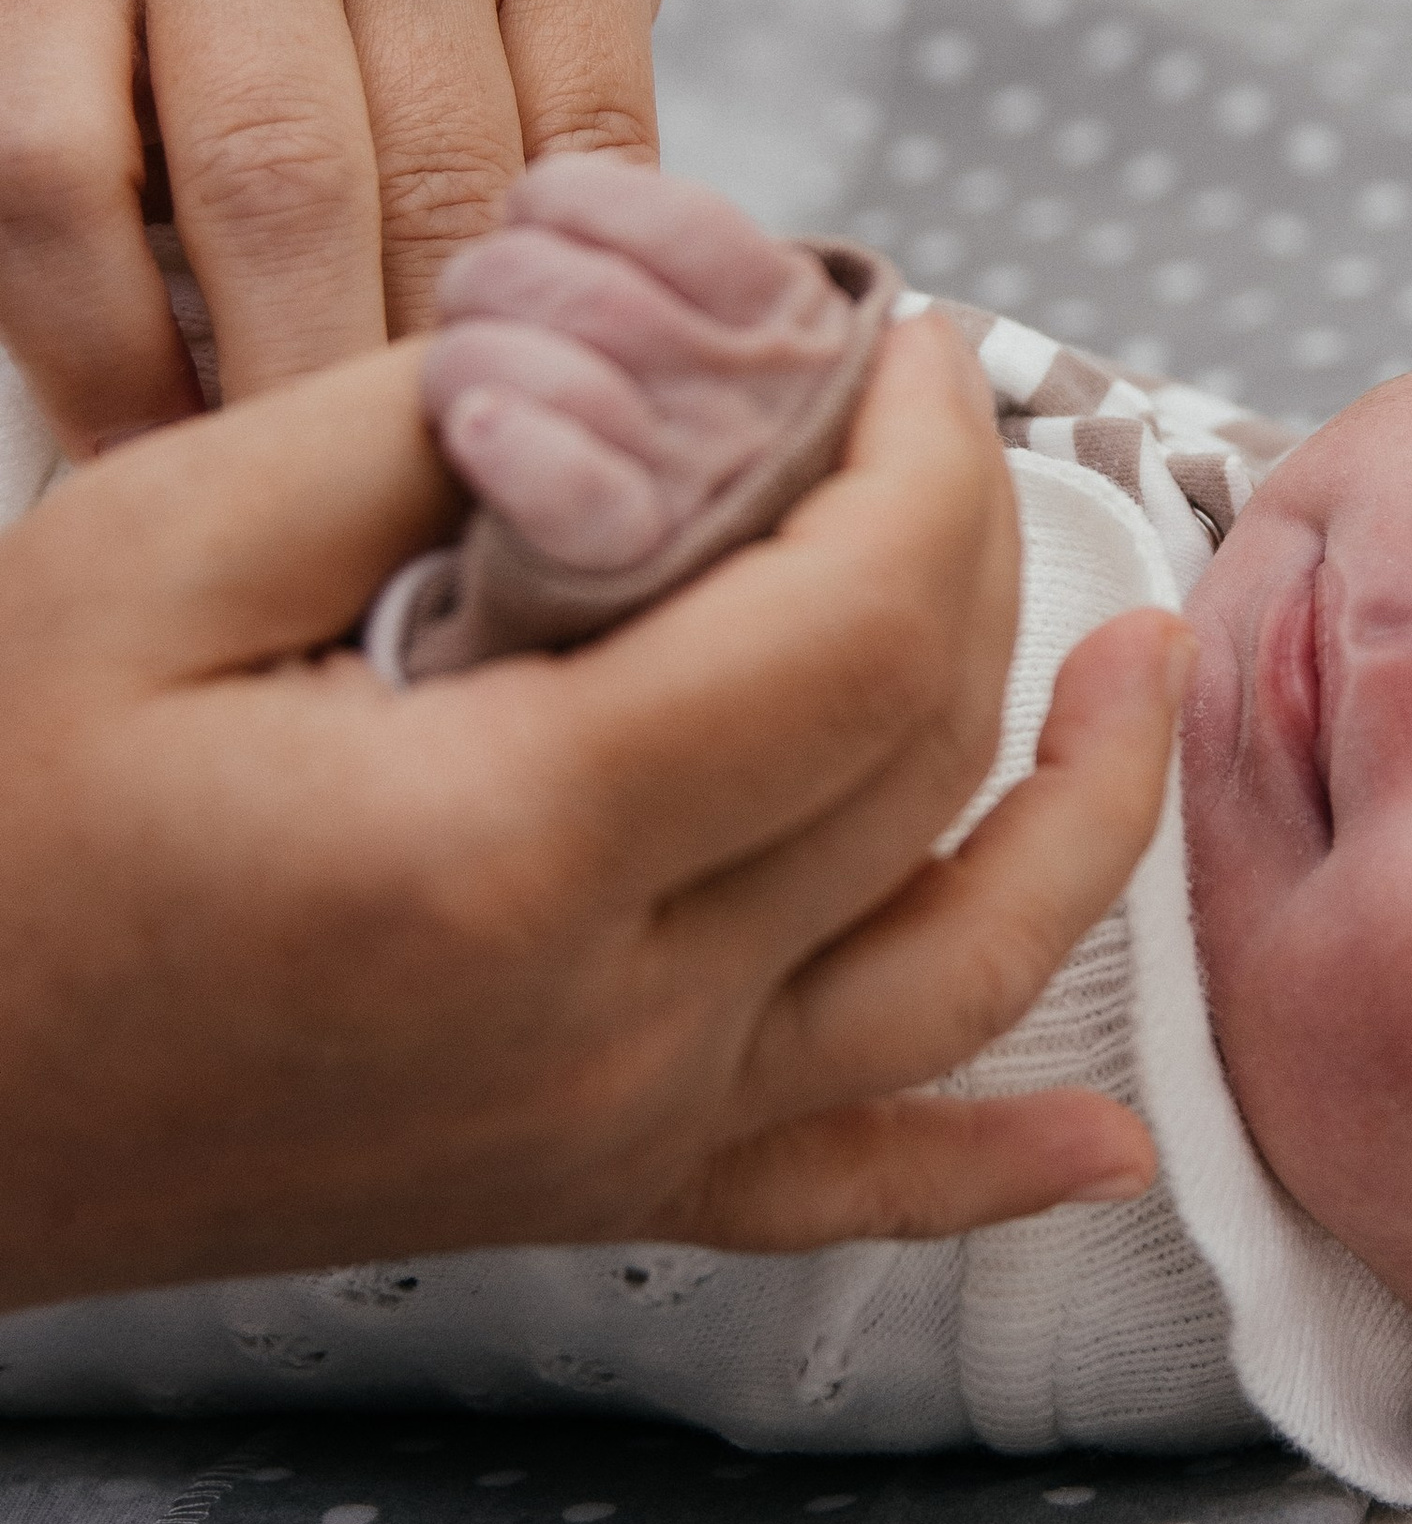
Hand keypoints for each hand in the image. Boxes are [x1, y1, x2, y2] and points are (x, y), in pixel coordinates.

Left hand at [0, 0, 663, 454]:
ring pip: (449, 177)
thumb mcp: (89, 60)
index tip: (148, 473)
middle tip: (330, 516)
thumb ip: (96, 225)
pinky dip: (574, 272)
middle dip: (300, 382)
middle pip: (274, 177)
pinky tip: (554, 346)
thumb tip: (154, 461)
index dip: (93, 351)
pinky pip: (593, 147)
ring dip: (451, 352)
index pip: (47, 165)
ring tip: (446, 459)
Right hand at [0, 310, 1184, 1309]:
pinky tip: (1106, 1146)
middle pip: (918, 761)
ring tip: (1142, 663)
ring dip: (1080, 814)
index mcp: (512, 848)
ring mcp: (618, 1129)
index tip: (900, 331)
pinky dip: (987, 1169)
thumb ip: (424, 430)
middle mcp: (612, 1021)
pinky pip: (841, 1191)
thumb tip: (641, 358)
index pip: (853, 629)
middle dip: (970, 552)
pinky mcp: (586, 1190)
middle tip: (931, 418)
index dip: (920, 457)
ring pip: (949, 965)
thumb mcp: (157, 550)